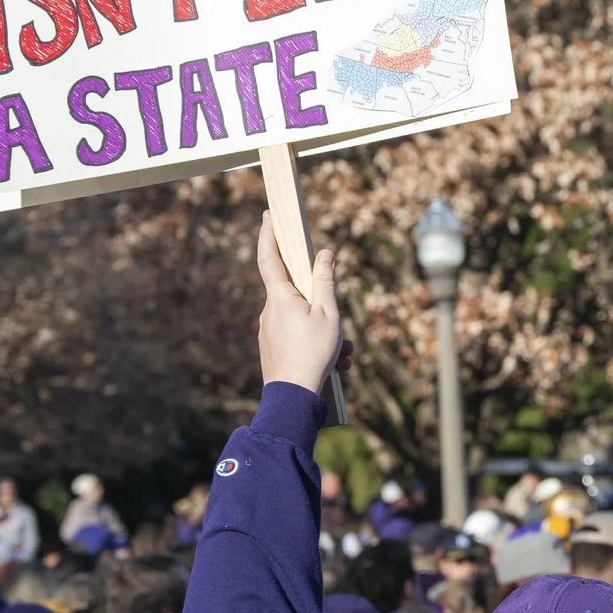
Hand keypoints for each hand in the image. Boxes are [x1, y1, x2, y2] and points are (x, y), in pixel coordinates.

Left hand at [257, 214, 343, 392]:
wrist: (293, 396)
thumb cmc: (312, 352)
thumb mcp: (328, 313)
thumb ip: (326, 281)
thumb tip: (324, 253)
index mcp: (280, 297)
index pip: (269, 257)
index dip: (268, 234)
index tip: (268, 216)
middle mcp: (269, 311)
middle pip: (296, 294)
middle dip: (322, 304)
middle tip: (338, 324)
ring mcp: (269, 331)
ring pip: (301, 319)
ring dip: (325, 331)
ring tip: (344, 353)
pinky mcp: (272, 348)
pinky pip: (297, 336)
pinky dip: (317, 343)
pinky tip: (335, 363)